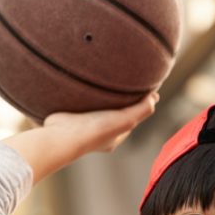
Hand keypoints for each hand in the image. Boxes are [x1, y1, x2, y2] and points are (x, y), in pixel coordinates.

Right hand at [6, 93, 158, 183]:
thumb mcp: (125, 120)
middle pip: (115, 112)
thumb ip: (142, 110)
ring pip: (98, 108)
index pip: (132, 117)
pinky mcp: (71, 116)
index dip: (139, 103)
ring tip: (107, 77)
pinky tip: (85, 83)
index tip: (145, 86)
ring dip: (103, 96)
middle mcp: (101, 132)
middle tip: (127, 78)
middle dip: (122, 99)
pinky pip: (82, 103)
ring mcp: (84, 124)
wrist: (60, 136)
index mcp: (115, 136)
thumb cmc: (94, 130)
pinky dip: (86, 95)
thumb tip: (154, 98)